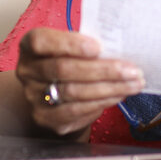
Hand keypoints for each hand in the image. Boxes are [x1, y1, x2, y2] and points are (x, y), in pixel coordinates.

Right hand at [15, 27, 145, 135]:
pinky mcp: (45, 118)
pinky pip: (76, 112)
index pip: (42, 41)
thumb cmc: (67, 58)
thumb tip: (119, 48)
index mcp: (30, 45)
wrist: (50, 88)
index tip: (98, 47)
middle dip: (103, 70)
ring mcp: (34, 97)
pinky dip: (101, 103)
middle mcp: (27, 71)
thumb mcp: (71, 44)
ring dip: (109, 89)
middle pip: (63, 70)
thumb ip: (86, 43)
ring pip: (73, 93)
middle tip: (131, 70)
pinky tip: (118, 95)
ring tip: (133, 84)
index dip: (70, 44)